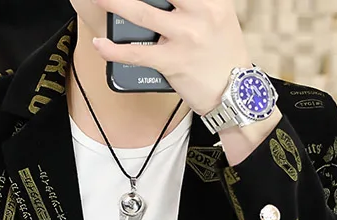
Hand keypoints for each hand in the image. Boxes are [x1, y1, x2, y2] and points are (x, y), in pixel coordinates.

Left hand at [90, 0, 251, 114]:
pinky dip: (113, 50)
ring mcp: (185, 37)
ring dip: (115, 4)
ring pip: (141, 14)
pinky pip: (137, 54)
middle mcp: (199, 13)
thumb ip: (195, 4)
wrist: (236, 92)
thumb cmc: (224, 55)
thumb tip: (162, 2)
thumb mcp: (219, 17)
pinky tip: (100, 44)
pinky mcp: (172, 62)